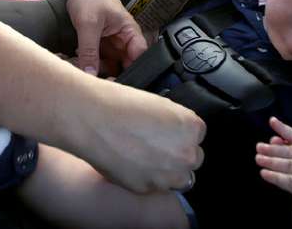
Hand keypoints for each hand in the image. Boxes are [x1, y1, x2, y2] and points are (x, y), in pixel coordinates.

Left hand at [66, 0, 146, 75]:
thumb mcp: (88, 24)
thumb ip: (89, 50)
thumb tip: (90, 73)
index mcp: (129, 32)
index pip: (139, 57)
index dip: (132, 71)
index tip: (118, 83)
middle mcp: (123, 39)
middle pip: (124, 65)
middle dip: (112, 74)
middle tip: (97, 79)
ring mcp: (111, 42)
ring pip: (110, 65)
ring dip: (98, 69)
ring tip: (85, 68)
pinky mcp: (100, 44)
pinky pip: (98, 59)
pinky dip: (90, 62)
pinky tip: (80, 61)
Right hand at [71, 78, 205, 193]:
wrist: (93, 118)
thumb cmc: (120, 104)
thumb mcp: (159, 103)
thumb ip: (174, 121)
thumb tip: (174, 132)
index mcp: (191, 127)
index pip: (198, 135)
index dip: (180, 133)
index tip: (167, 132)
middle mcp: (185, 154)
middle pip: (193, 159)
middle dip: (177, 153)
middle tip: (154, 145)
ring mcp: (167, 175)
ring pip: (177, 178)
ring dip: (166, 170)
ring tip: (142, 155)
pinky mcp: (147, 188)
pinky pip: (153, 186)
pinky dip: (144, 177)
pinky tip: (129, 162)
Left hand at [256, 117, 291, 213]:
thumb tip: (273, 139)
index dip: (285, 129)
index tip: (272, 121)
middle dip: (274, 149)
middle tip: (259, 147)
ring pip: (290, 165)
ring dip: (272, 161)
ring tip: (259, 159)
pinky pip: (290, 182)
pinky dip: (275, 177)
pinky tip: (264, 173)